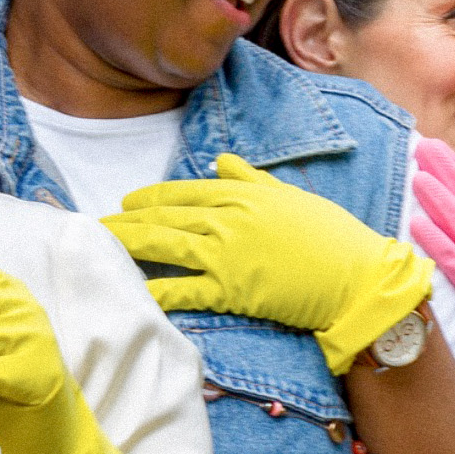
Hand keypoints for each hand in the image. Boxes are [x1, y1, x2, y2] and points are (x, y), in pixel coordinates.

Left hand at [104, 154, 434, 373]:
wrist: (358, 277)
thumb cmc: (333, 238)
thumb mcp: (292, 197)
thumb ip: (253, 179)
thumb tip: (223, 162)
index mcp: (244, 194)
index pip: (186, 191)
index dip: (152, 197)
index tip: (129, 202)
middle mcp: (228, 219)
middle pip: (165, 217)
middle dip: (127, 221)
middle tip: (96, 226)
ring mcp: (226, 254)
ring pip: (163, 246)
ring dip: (128, 246)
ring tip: (100, 249)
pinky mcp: (230, 290)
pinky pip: (181, 290)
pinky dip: (153, 291)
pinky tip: (130, 291)